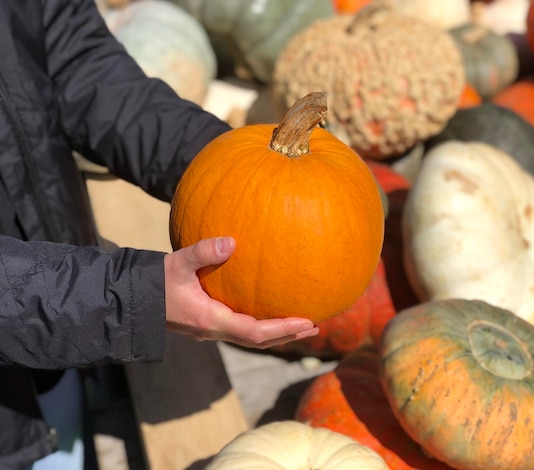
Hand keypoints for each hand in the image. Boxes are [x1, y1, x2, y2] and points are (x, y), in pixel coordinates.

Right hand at [164, 236, 318, 348]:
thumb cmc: (154, 281)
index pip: (254, 333)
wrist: (133, 299)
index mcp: (210, 320)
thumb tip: (230, 242)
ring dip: (277, 334)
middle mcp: (214, 330)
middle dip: (287, 335)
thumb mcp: (176, 263)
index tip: (306, 322)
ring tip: (300, 325)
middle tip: (315, 327)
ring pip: (250, 338)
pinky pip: (241, 330)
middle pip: (258, 341)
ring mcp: (211, 330)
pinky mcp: (207, 324)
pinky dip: (262, 326)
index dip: (282, 329)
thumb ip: (202, 252)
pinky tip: (270, 313)